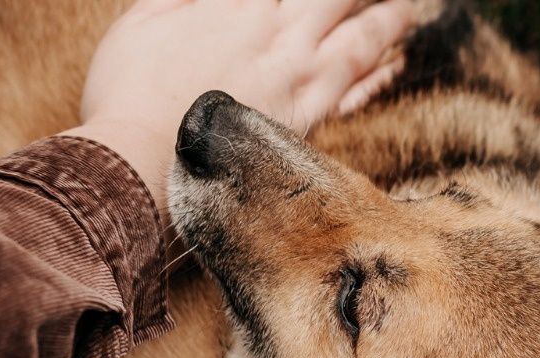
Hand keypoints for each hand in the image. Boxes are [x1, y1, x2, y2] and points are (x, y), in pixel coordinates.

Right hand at [67, 0, 417, 212]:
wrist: (142, 160)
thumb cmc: (130, 89)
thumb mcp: (146, 16)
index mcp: (240, 4)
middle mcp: (280, 35)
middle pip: (339, 0)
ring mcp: (299, 79)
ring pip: (359, 39)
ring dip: (389, 19)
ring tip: (410, 9)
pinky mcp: (307, 121)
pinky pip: (354, 91)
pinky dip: (378, 72)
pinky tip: (394, 62)